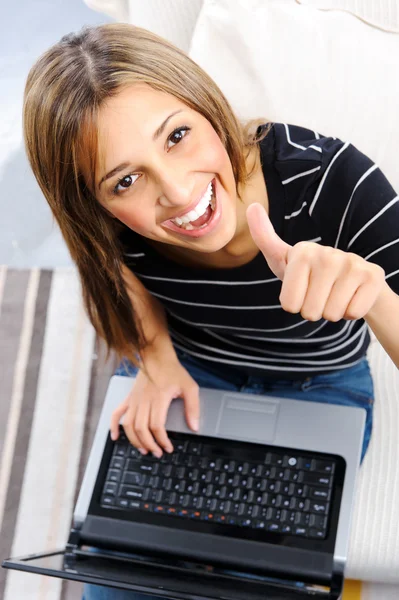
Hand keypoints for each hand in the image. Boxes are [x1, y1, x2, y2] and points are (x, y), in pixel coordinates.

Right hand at [110, 355, 199, 456]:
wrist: (157, 356)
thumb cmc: (173, 371)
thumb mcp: (190, 387)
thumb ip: (193, 407)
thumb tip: (194, 426)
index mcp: (159, 398)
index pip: (157, 426)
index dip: (162, 440)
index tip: (168, 447)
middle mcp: (144, 400)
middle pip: (142, 429)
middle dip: (149, 444)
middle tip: (157, 453)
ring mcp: (134, 399)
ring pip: (129, 425)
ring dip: (135, 440)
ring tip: (143, 450)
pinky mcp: (128, 398)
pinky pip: (117, 413)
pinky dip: (114, 426)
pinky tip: (115, 437)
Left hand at [246, 203, 385, 320]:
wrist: (351, 279)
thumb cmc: (309, 272)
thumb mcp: (283, 258)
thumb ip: (264, 237)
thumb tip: (251, 206)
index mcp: (302, 251)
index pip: (289, 304)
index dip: (295, 304)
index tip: (301, 289)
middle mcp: (328, 254)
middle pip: (310, 311)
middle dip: (313, 310)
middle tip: (320, 294)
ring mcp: (352, 263)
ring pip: (332, 314)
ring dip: (333, 311)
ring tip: (335, 294)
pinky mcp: (372, 276)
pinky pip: (354, 313)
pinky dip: (352, 312)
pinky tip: (351, 296)